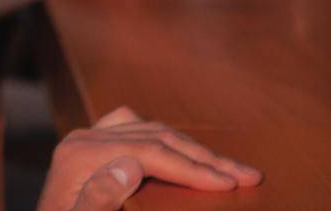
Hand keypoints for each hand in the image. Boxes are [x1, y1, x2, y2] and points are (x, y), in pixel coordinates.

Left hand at [37, 106, 262, 210]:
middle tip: (250, 174)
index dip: (194, 168)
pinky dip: (165, 139)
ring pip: (150, 131)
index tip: (233, 184)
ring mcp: (85, 140)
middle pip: (155, 137)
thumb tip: (130, 164)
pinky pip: (133, 130)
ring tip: (230, 168)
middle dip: (205, 158)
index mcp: (80, 155)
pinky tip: (183, 150)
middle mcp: (82, 139)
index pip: (150, 152)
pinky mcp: (89, 149)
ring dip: (192, 148)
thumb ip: (98, 199)